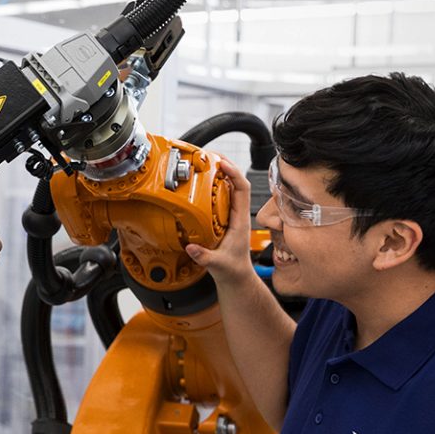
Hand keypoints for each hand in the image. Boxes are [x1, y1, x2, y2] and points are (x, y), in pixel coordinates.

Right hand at [185, 156, 254, 280]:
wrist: (236, 278)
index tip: (221, 163)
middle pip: (235, 182)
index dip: (234, 173)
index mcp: (240, 221)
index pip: (242, 189)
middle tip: (208, 155)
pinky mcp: (222, 219)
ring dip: (217, 173)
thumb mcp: (218, 264)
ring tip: (203, 163)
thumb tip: (192, 247)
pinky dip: (210, 187)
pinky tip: (198, 184)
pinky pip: (219, 197)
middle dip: (224, 165)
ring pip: (228, 188)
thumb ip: (205, 257)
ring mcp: (231, 216)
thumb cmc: (232, 270)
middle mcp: (237, 214)